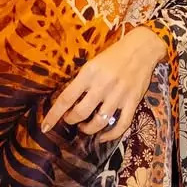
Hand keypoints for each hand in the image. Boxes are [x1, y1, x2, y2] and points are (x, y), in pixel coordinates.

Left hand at [40, 26, 168, 142]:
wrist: (141, 49)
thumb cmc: (113, 55)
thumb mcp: (92, 63)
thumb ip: (81, 82)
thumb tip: (67, 102)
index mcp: (88, 73)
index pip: (66, 98)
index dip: (53, 115)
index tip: (45, 126)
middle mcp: (102, 85)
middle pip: (80, 113)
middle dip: (71, 120)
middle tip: (71, 120)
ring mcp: (119, 95)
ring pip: (99, 122)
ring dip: (88, 129)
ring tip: (85, 127)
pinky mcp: (133, 102)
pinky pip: (121, 125)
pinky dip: (110, 135)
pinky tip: (103, 137)